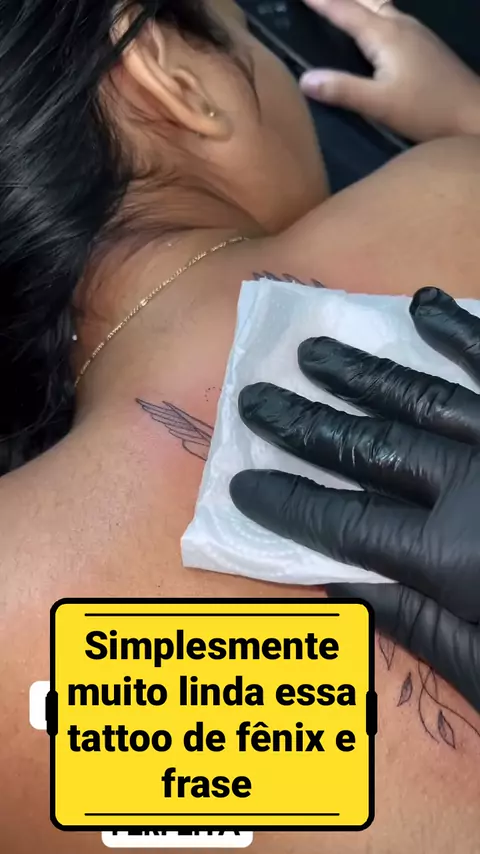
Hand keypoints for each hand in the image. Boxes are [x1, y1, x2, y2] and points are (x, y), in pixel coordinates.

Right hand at [230, 287, 479, 711]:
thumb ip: (418, 625)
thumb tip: (340, 585)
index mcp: (455, 558)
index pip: (344, 521)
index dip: (287, 502)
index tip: (240, 482)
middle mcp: (476, 485)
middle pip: (369, 447)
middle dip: (304, 425)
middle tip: (254, 399)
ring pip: (422, 394)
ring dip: (362, 371)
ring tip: (311, 351)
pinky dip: (460, 332)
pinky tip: (422, 305)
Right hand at [299, 0, 479, 141]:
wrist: (473, 114)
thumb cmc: (426, 110)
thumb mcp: (379, 104)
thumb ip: (342, 90)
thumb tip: (304, 79)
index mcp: (385, 35)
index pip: (346, 11)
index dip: (323, 2)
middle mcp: (400, 25)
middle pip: (366, 1)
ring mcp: (416, 33)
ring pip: (381, 6)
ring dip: (360, 2)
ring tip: (344, 4)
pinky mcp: (425, 45)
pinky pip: (392, 17)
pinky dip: (375, 13)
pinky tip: (374, 25)